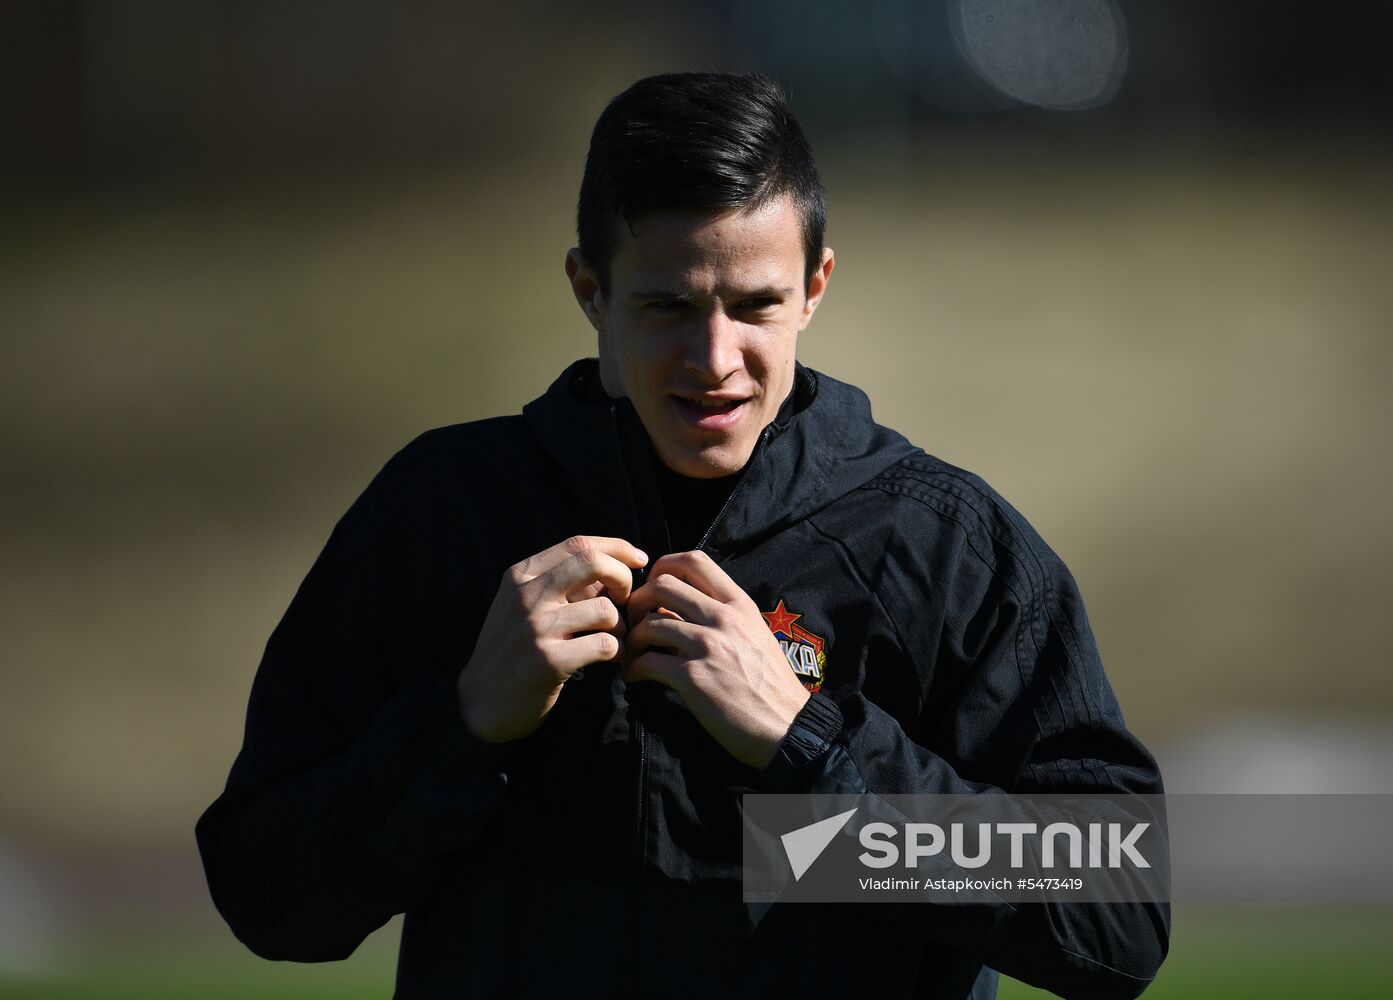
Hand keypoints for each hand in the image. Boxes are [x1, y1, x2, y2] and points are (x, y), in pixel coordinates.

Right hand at [456, 535, 647, 742]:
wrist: (480, 702)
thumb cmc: (512, 649)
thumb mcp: (523, 606)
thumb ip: (560, 584)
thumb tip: (613, 568)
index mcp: (520, 575)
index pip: (578, 544)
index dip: (617, 547)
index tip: (638, 558)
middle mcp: (526, 596)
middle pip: (592, 562)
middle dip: (623, 576)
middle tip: (627, 598)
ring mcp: (536, 628)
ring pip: (605, 608)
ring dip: (622, 625)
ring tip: (615, 638)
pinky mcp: (550, 662)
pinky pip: (605, 644)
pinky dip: (618, 651)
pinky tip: (611, 658)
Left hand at [624, 551, 809, 768]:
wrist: (787, 727)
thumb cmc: (771, 684)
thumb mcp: (755, 634)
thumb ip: (724, 616)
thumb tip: (682, 607)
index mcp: (739, 605)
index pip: (695, 561)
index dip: (664, 566)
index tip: (653, 585)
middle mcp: (724, 618)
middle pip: (662, 585)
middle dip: (638, 601)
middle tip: (634, 621)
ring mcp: (708, 646)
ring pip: (649, 623)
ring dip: (633, 638)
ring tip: (632, 653)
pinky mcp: (694, 678)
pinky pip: (647, 662)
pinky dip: (633, 669)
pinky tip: (636, 677)